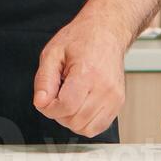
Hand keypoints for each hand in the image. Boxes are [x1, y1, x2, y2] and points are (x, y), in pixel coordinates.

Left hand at [33, 13, 129, 137]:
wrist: (107, 32)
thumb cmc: (82, 39)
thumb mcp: (53, 52)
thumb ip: (44, 80)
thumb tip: (41, 103)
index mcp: (88, 73)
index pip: (66, 107)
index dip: (49, 108)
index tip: (46, 99)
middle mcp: (105, 88)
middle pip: (75, 121)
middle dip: (59, 113)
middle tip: (58, 94)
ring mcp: (115, 97)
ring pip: (87, 129)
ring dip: (72, 120)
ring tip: (69, 99)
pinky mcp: (119, 103)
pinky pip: (98, 127)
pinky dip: (85, 122)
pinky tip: (80, 104)